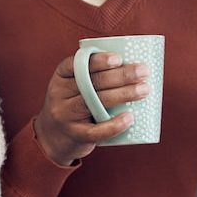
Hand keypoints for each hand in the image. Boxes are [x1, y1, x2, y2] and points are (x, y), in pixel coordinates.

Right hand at [33, 53, 149, 166]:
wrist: (51, 138)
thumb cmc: (73, 105)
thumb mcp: (73, 87)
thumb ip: (92, 76)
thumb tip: (133, 64)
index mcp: (61, 77)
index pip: (76, 64)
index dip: (97, 60)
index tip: (119, 58)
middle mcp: (59, 94)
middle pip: (91, 82)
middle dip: (121, 75)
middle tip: (144, 71)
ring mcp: (66, 116)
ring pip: (95, 102)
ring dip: (123, 94)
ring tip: (144, 89)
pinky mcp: (75, 135)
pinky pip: (96, 131)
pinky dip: (114, 125)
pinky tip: (130, 118)